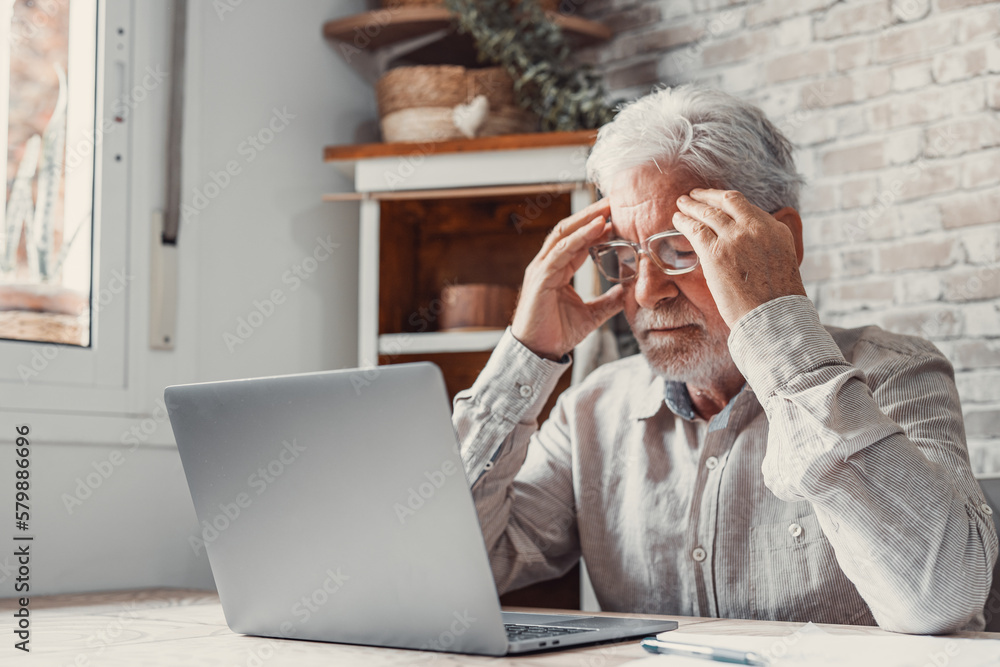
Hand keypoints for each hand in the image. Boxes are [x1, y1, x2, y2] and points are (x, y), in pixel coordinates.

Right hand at [511, 198, 625, 360]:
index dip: (597, 227)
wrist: (538, 352)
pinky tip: (597, 227)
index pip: (578, 240)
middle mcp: (547, 264)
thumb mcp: (591, 315)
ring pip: (564, 234)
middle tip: (614, 201)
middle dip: (591, 214)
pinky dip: (580, 237)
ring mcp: (542, 269)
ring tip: (607, 208)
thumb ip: (608, 302)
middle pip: (569, 230)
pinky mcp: (541, 278)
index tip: (618, 216)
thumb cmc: (556, 333)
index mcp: (557, 270)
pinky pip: (562, 251)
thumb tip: (627, 293)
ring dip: (587, 219)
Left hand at [672, 188, 805, 326]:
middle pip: (728, 201)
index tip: (718, 203)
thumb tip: (747, 245)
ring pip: (708, 212)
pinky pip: (695, 229)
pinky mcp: (716, 252)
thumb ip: (765, 246)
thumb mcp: (782, 263)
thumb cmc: (775, 300)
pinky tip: (677, 219)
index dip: (729, 204)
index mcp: (776, 230)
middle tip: (696, 194)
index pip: (748, 208)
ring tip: (682, 203)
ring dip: (692, 205)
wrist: (772, 317)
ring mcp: (736, 238)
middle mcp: (757, 228)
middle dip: (709, 195)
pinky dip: (684, 221)